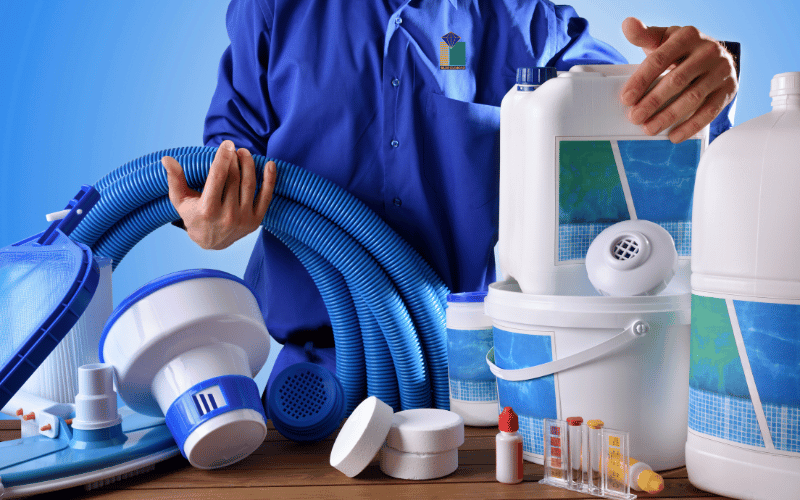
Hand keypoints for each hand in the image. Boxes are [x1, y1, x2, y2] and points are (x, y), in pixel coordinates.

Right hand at [161, 140, 276, 249]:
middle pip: (234, 179)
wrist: (211, 242)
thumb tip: (167, 159)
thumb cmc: (194, 216)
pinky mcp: (256, 221)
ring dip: (249, 165)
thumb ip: (175, 179)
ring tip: (245, 153)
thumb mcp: (180, 200)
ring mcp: (243, 219)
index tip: (227, 144)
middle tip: (233, 147)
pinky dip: (270, 180)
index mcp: (208, 210)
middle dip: (234, 160)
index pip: (217, 178)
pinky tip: (270, 165)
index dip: (223, 158)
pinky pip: (266, 197)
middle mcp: (227, 216)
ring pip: (249, 185)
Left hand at [620, 17, 737, 142]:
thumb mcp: (663, 38)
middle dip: (652, 102)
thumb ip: (644, 35)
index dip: (641, 81)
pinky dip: (690, 126)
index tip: (626, 98)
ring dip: (668, 117)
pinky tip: (674, 135)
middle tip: (635, 117)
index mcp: (687, 36)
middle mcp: (708, 51)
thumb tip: (628, 24)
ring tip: (649, 128)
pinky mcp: (729, 89)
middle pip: (676, 80)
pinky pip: (710, 111)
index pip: (659, 59)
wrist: (714, 55)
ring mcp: (721, 71)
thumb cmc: (681, 49)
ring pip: (693, 98)